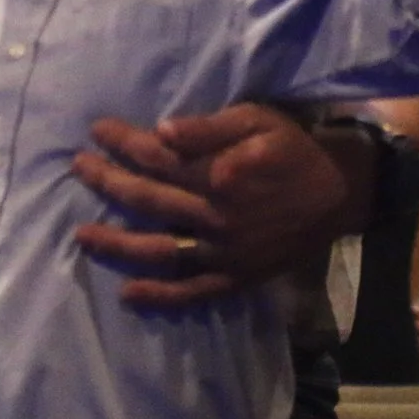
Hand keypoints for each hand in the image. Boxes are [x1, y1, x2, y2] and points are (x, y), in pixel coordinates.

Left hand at [71, 104, 349, 307]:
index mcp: (216, 175)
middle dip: (108, 182)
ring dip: (117, 244)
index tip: (96, 131)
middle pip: (148, 200)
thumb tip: (162, 130)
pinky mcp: (235, 277)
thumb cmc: (294, 150)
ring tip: (81, 235)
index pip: (156, 157)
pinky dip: (160, 296)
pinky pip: (193, 291)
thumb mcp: (258, 122)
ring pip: (160, 251)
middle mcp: (214, 216)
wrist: (340, 194)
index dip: (123, 143)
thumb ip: (210, 128)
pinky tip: (129, 294)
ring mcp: (223, 252)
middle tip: (77, 168)